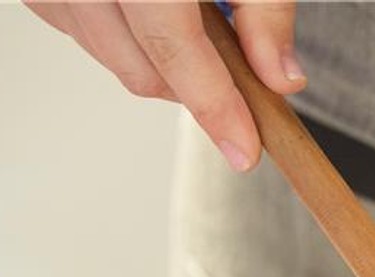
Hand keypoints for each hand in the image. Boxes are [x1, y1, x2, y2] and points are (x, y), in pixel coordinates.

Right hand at [24, 0, 303, 171]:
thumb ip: (265, 10)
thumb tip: (282, 79)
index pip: (172, 48)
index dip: (214, 106)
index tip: (245, 150)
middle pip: (141, 67)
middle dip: (195, 86)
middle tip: (235, 62)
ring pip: (110, 57)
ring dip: (157, 60)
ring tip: (188, 12)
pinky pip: (77, 30)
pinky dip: (120, 34)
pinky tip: (145, 5)